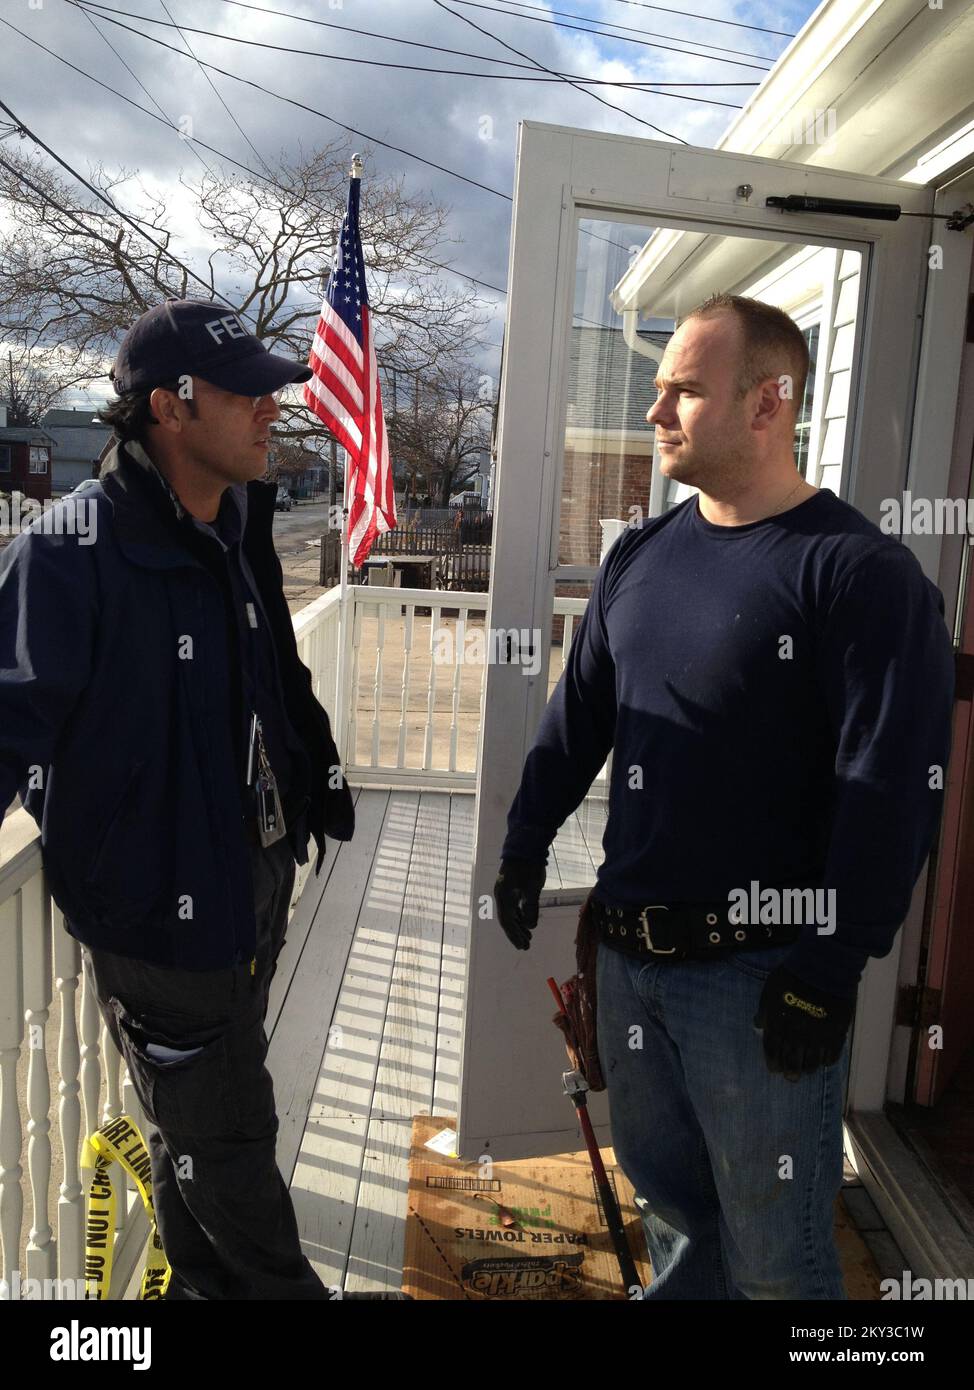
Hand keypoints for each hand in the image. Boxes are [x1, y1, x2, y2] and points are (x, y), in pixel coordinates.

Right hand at [494, 857, 545, 949]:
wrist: (525, 845)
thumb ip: (531, 908)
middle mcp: (501, 895)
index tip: (523, 946)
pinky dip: (520, 915)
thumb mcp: (532, 888)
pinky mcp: (510, 886)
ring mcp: (505, 890)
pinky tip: (526, 921)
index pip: (507, 922)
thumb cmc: (529, 866)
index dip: (515, 935)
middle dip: (516, 933)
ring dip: (518, 925)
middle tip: (526, 946)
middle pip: (507, 919)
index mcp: (504, 896)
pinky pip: (513, 905)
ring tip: (528, 936)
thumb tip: (531, 926)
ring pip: (510, 913)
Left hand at [753, 966, 854, 1080]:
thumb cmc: (791, 976)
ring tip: (807, 1071)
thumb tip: (758, 1025)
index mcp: (778, 1024)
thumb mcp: (769, 990)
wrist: (822, 967)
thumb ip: (764, 1010)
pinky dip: (827, 1061)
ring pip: (812, 1062)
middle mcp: (797, 1034)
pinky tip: (824, 1062)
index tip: (774, 1069)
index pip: (773, 1051)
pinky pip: (832, 1055)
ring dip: (808, 1069)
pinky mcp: (836, 1033)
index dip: (773, 1063)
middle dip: (790, 1072)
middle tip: (791, 1077)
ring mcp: (818, 1035)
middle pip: (792, 1061)